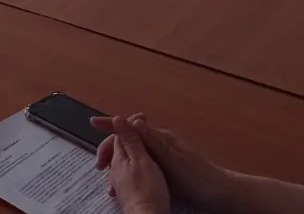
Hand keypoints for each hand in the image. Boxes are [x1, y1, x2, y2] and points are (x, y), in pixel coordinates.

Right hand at [94, 116, 228, 212]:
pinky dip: (129, 171)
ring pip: (133, 154)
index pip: (130, 126)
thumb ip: (154, 141)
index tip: (93, 123)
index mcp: (159, 138)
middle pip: (128, 140)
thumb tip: (134, 120)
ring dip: (118, 163)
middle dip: (110, 149)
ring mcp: (162, 155)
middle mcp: (159, 143)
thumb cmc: (198, 178)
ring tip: (110, 181)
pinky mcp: (165, 168)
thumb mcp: (174, 160)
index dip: (111, 124)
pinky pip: (140, 164)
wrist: (221, 194)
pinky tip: (127, 183)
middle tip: (100, 166)